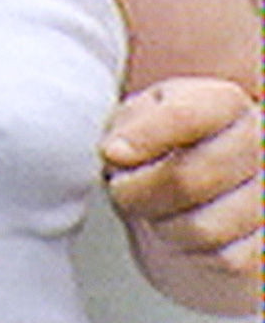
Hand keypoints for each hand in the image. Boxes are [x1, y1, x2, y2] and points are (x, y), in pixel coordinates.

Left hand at [102, 77, 261, 279]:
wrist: (200, 175)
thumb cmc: (164, 139)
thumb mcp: (142, 114)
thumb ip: (129, 125)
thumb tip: (117, 153)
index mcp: (224, 102)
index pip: (185, 116)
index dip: (144, 138)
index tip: (111, 153)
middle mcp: (260, 143)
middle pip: (187, 179)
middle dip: (137, 192)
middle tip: (121, 190)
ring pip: (204, 228)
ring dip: (162, 225)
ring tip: (155, 208)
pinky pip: (225, 259)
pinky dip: (193, 251)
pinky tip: (185, 228)